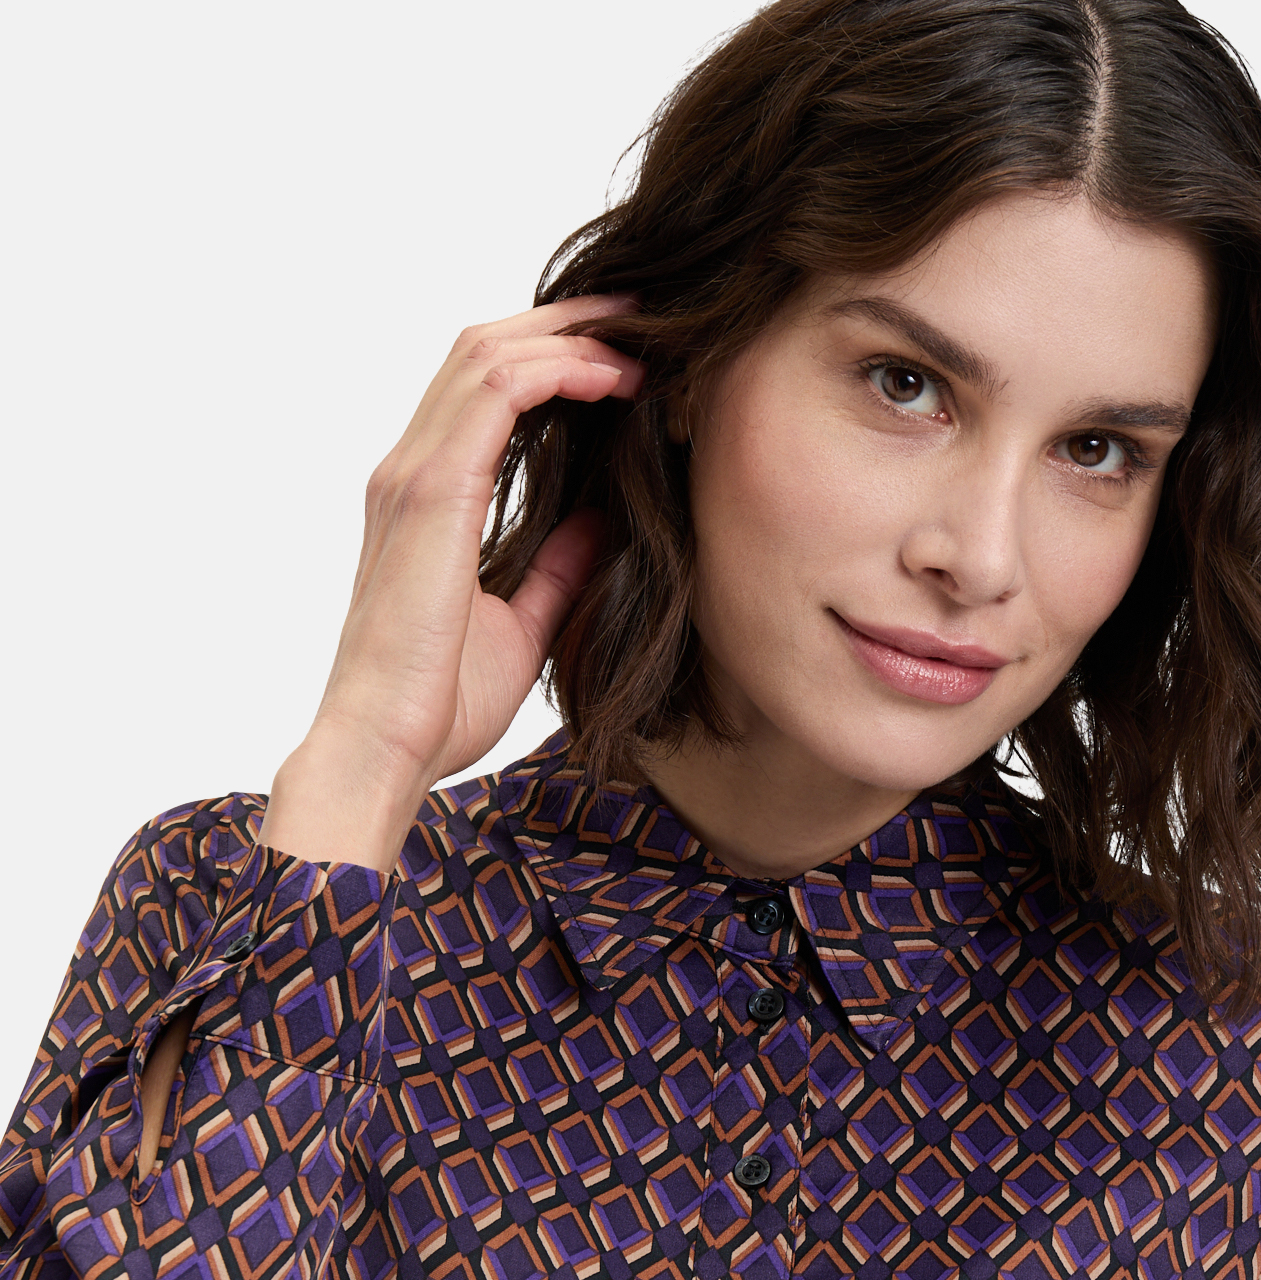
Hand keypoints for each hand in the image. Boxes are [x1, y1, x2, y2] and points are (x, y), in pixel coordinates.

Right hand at [259, 299, 642, 869]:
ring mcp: (412, 475)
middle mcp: (409, 472)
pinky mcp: (430, 492)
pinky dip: (562, 368)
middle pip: (485, 348)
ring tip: (642, 335)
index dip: (553, 357)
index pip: (483, 390)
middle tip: (644, 318)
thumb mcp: (520, 625)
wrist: (383, 748)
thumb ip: (557, 566)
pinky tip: (618, 378)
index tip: (625, 360)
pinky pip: (499, 391)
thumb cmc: (436, 706)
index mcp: (424, 499)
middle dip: (568, 322)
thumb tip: (605, 521)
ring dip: (571, 332)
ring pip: (489, 352)